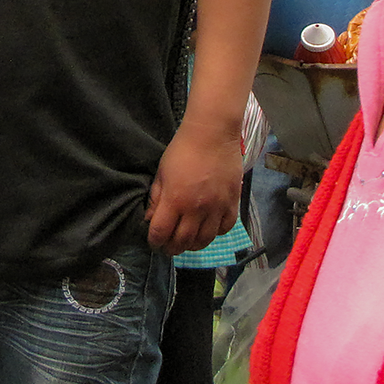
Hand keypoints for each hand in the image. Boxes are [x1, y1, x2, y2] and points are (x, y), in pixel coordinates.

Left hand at [145, 118, 242, 255]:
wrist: (212, 134)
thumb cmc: (182, 150)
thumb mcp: (162, 172)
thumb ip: (156, 198)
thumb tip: (151, 219)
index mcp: (175, 200)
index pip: (161, 233)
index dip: (155, 241)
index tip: (154, 242)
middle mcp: (196, 209)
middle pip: (183, 242)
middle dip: (172, 248)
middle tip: (169, 246)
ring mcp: (216, 208)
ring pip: (204, 240)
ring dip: (193, 245)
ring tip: (187, 242)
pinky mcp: (232, 203)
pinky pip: (224, 229)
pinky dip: (215, 233)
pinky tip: (208, 228)